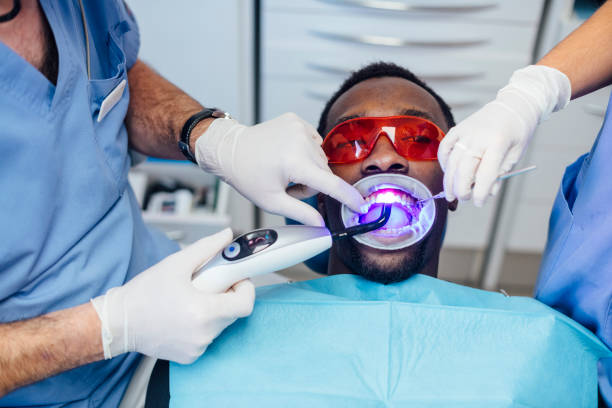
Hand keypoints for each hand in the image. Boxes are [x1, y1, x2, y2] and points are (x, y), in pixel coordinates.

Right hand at [91, 229, 254, 363]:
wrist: (117, 323)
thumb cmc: (143, 294)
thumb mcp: (176, 264)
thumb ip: (206, 248)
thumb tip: (226, 236)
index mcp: (203, 312)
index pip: (245, 304)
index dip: (244, 287)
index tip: (235, 277)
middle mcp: (203, 334)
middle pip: (233, 312)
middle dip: (226, 294)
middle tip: (209, 282)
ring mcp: (197, 348)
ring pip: (220, 324)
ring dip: (214, 309)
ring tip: (192, 297)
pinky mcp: (190, 356)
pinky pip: (207, 336)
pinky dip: (202, 324)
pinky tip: (184, 314)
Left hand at [194, 112, 365, 225]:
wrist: (230, 149)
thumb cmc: (247, 175)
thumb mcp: (272, 201)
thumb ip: (300, 213)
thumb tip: (321, 225)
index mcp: (294, 163)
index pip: (330, 184)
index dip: (348, 198)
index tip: (362, 205)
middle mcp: (300, 142)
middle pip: (323, 173)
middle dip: (311, 184)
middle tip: (288, 186)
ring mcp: (299, 127)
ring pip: (319, 159)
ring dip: (309, 169)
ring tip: (285, 169)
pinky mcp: (296, 120)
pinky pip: (313, 142)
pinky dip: (305, 152)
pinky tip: (287, 154)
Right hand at [438, 65, 570, 206]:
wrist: (514, 105)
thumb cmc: (517, 132)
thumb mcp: (515, 155)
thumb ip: (500, 174)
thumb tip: (486, 192)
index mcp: (498, 143)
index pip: (485, 174)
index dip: (481, 192)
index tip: (479, 202)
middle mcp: (479, 137)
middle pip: (464, 169)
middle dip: (461, 188)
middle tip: (463, 199)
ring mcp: (466, 132)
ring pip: (451, 161)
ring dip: (449, 181)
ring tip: (451, 194)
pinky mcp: (458, 129)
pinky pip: (445, 148)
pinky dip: (443, 162)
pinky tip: (448, 172)